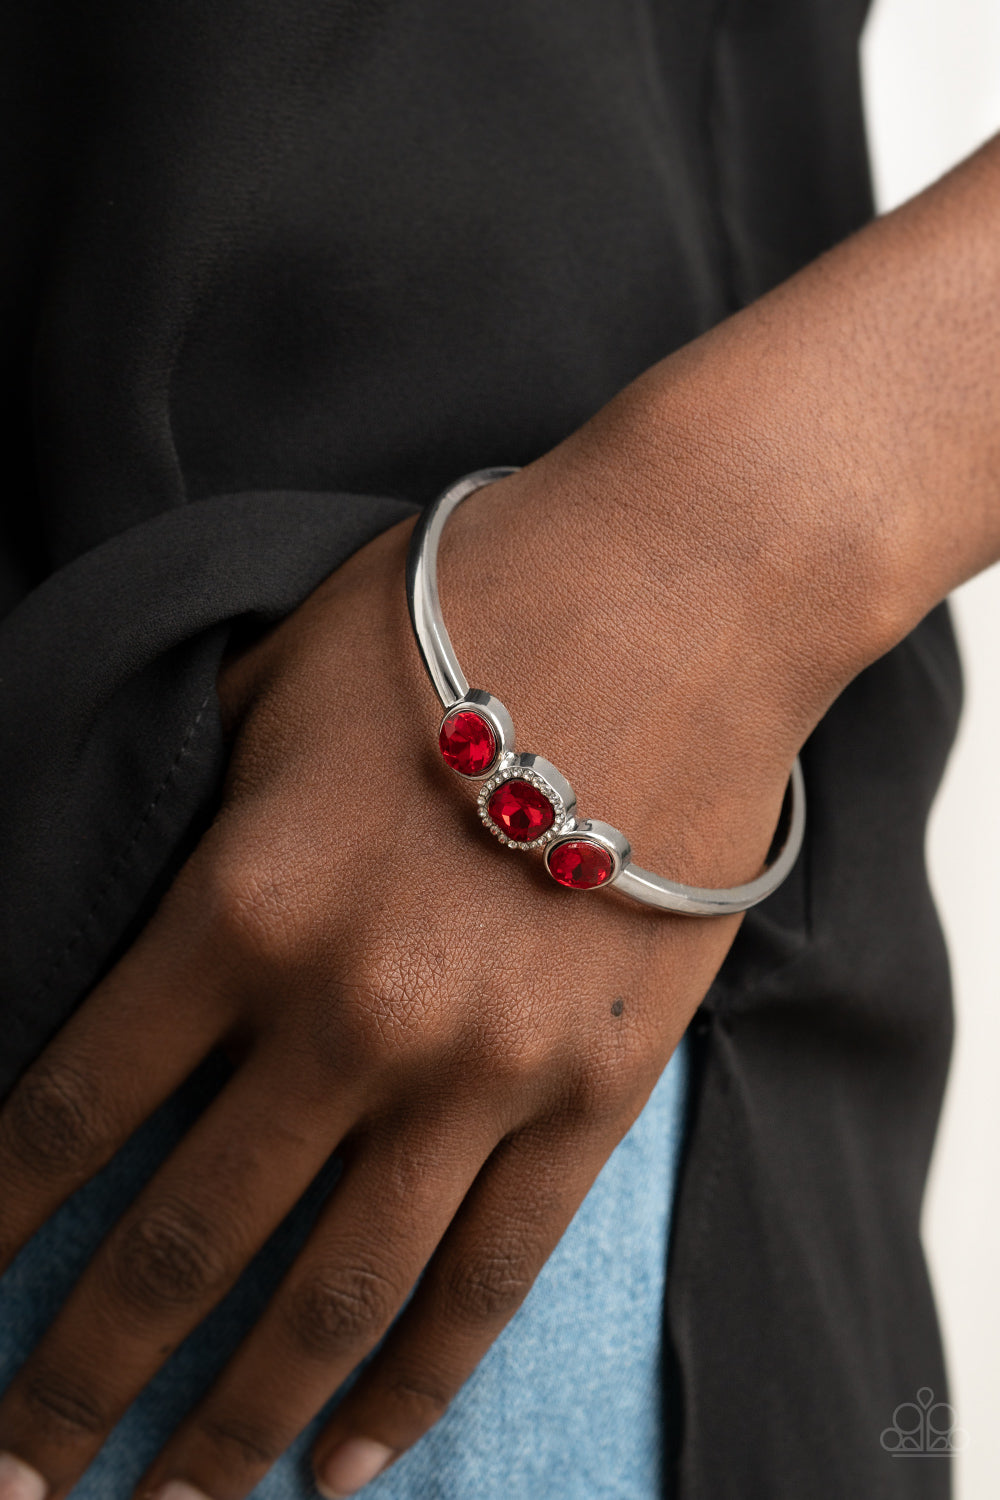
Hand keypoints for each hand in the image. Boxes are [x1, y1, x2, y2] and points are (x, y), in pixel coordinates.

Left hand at [0, 411, 819, 1499]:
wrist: (674, 598)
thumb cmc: (464, 616)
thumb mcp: (276, 682)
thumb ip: (190, 798)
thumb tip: (127, 882)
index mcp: (243, 905)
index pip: (71, 1103)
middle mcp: (347, 1015)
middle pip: (182, 1240)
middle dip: (81, 1373)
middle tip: (16, 1477)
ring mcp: (477, 1071)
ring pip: (329, 1296)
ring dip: (233, 1420)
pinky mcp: (589, 1093)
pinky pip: (489, 1274)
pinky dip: (414, 1382)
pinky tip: (345, 1464)